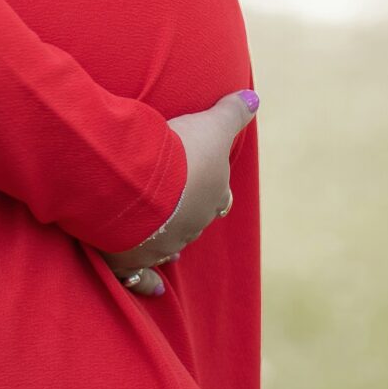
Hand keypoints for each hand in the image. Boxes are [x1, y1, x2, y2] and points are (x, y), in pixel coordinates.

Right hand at [103, 88, 257, 296]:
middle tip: (176, 205)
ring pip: (170, 247)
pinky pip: (141, 279)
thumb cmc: (179, 153)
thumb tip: (255, 98)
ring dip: (167, 240)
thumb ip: (233, 112)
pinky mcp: (131, 258)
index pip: (218, 196)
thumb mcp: (211, 125)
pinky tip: (157, 290)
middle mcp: (192, 225)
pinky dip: (148, 284)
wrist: (141, 184)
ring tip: (162, 236)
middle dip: (186, 213)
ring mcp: (162, 244)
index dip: (212, 190)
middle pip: (194, 221)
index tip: (206, 184)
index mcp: (211, 196)